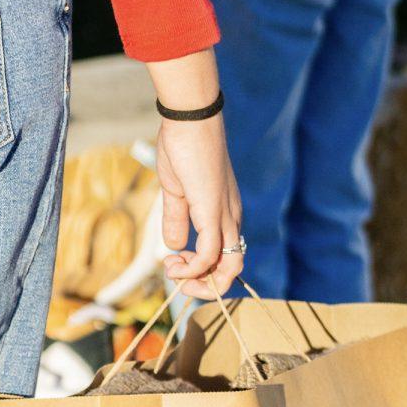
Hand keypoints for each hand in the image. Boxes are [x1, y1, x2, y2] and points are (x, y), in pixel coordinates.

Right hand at [145, 50, 243, 299]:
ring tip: (173, 270)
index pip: (226, 256)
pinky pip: (211, 254)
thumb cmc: (183, 148)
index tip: (173, 261)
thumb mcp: (177, 192)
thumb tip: (175, 247)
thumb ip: (177, 220)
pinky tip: (174, 261)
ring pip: (229, 268)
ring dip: (199, 281)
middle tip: (176, 278)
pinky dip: (193, 267)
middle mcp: (231, 218)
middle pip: (233, 270)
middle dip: (204, 286)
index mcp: (224, 213)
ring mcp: (225, 217)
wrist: (190, 120)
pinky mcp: (213, 212)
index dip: (201, 270)